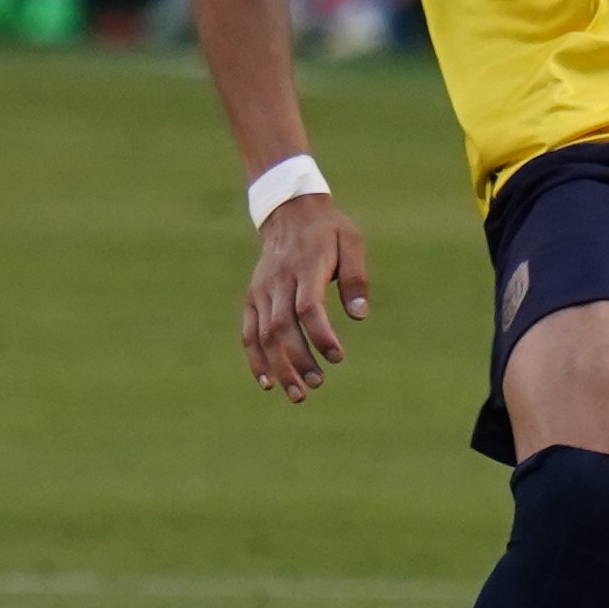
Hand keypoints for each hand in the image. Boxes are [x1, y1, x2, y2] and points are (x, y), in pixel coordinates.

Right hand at [241, 193, 371, 401]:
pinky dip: (255, 358)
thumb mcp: (351, 242)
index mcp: (306, 267)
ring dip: (279, 367)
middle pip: (282, 326)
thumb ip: (355, 278)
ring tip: (298, 395)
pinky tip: (268, 383)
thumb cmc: (329, 231)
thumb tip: (360, 315)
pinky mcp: (252, 298)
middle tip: (317, 384)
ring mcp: (262, 291)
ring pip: (264, 334)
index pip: (308, 307)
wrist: (289, 212)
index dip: (320, 335)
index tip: (337, 356)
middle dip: (298, 359)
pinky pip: (248, 332)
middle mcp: (279, 281)